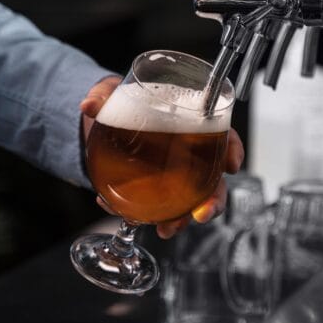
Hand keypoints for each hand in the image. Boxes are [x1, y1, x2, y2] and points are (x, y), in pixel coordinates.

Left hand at [79, 76, 244, 238]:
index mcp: (190, 120)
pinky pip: (157, 207)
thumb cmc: (121, 102)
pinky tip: (126, 215)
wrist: (102, 122)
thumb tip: (89, 105)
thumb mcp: (112, 93)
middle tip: (202, 214)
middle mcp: (188, 151)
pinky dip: (144, 215)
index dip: (232, 149)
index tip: (232, 165)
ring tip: (166, 230)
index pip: (223, 133)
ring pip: (190, 200)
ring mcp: (173, 174)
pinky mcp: (153, 189)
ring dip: (182, 219)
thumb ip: (104, 95)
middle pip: (213, 178)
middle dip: (213, 200)